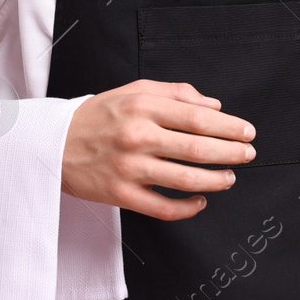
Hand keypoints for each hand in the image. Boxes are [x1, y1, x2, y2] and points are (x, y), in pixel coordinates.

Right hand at [61, 79, 257, 220]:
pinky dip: (188, 208)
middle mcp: (137, 137)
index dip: (229, 127)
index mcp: (142, 107)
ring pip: (185, 180)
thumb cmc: (99, 116)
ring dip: (216, 181)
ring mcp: (129, 169)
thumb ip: (176, 94)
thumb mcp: (133, 92)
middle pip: (198, 149)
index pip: (198, 118)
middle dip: (231, 153)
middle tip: (248, 154)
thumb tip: (215, 107)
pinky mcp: (120, 195)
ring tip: (230, 177)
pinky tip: (200, 201)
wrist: (52, 143)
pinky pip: (163, 208)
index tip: (247, 132)